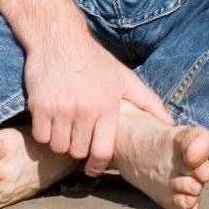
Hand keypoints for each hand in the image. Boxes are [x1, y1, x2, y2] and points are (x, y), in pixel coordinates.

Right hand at [23, 31, 174, 176]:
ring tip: (66, 126)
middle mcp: (84, 109)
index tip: (93, 168)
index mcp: (107, 105)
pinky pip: (41, 137)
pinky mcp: (39, 107)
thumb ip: (148, 102)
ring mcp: (60, 109)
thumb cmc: (95, 61)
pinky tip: (51, 119)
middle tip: (80, 135)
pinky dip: (44, 133)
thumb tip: (169, 122)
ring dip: (61, 141)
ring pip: (59, 146)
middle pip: (78, 151)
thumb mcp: (124, 78)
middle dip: (79, 148)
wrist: (60, 40)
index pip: (102, 150)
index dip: (97, 164)